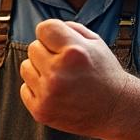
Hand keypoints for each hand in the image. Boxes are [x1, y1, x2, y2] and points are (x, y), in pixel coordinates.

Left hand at [20, 19, 127, 138]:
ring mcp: (48, 93)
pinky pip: (24, 88)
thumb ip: (69, 28)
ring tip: (60, 78)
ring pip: (25, 67)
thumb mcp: (96, 42)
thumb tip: (45, 29)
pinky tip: (56, 92)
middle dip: (47, 52)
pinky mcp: (41, 110)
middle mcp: (58, 72)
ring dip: (39, 70)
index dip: (52, 34)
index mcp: (73, 52)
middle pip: (33, 47)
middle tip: (65, 64)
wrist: (115, 110)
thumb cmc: (104, 73)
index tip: (60, 43)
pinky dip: (37, 89)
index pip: (43, 28)